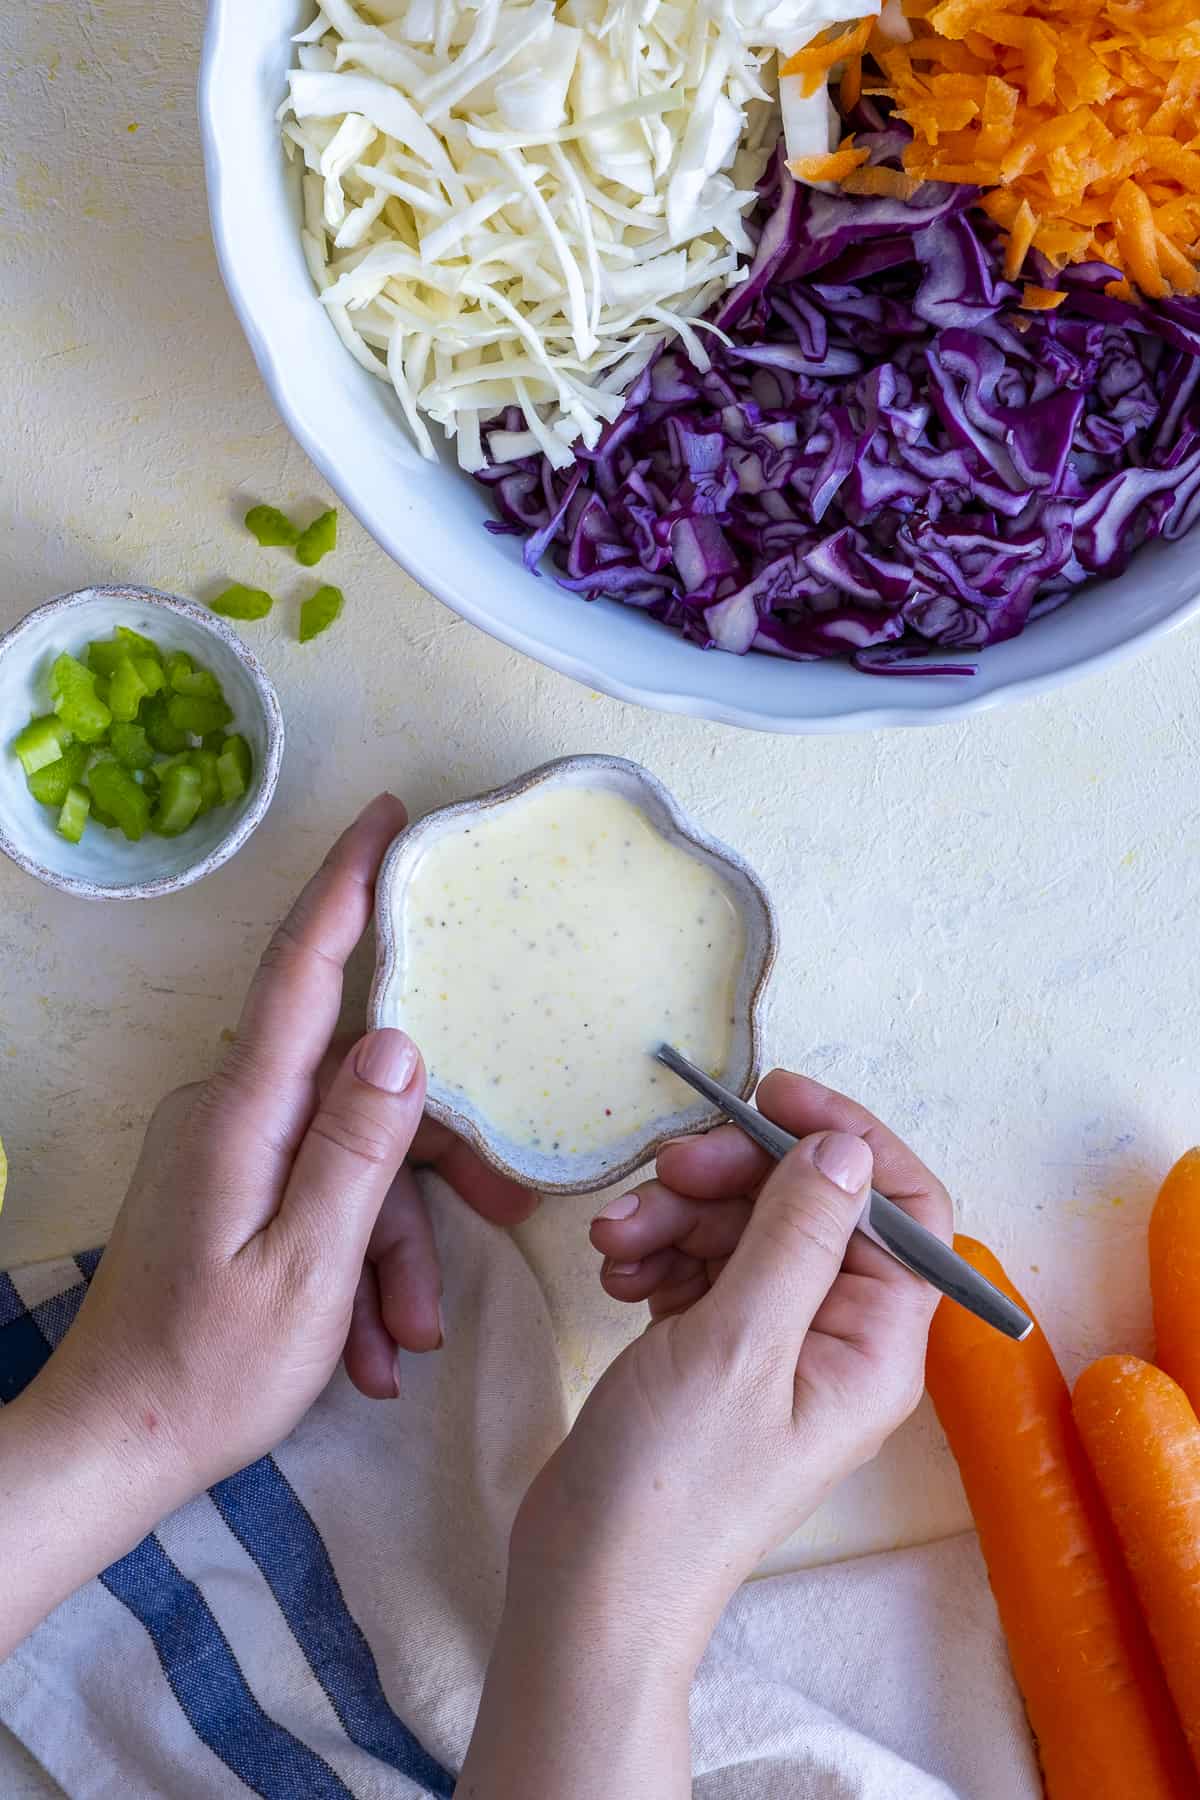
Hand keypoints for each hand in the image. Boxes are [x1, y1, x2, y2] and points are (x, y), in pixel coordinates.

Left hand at [0, 795, 535, 1659]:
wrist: (116, 1446)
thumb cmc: (208, 1371)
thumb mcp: (306, 1270)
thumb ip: (356, 1152)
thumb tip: (400, 1042)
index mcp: (241, 1114)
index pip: (302, 972)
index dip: (346, 887)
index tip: (385, 818)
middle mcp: (231, 1111)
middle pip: (357, 1088)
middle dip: (428, 1159)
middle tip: (502, 1211)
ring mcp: (230, 1148)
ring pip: (350, 1154)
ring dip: (392, 1245)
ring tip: (408, 1340)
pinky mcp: (232, 1184)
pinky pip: (320, 1190)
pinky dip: (357, 1261)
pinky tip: (373, 1346)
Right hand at [459, 1073, 950, 1797]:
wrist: (589, 1583)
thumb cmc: (676, 1477)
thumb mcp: (741, 1339)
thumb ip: (799, 1233)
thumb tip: (848, 1146)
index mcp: (878, 1339)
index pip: (904, 1203)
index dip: (847, 1135)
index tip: (769, 1093)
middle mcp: (838, 1335)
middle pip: (810, 1204)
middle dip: (735, 1175)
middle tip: (665, 1170)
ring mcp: (772, 1343)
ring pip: (744, 1227)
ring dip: (679, 1214)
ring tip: (615, 1239)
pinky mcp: (713, 1350)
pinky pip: (702, 1265)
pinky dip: (660, 1250)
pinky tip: (615, 1270)